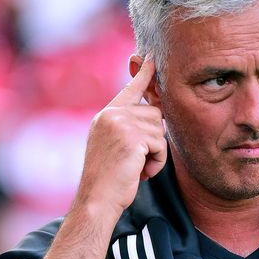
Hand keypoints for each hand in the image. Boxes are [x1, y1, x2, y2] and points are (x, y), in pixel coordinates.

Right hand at [75, 57, 166, 218]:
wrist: (97, 201)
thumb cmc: (109, 180)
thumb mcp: (115, 146)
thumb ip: (128, 127)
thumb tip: (155, 113)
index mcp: (106, 115)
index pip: (130, 89)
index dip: (144, 74)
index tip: (152, 57)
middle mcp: (111, 115)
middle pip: (155, 114)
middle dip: (154, 140)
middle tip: (137, 161)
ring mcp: (120, 124)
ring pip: (159, 130)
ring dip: (155, 154)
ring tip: (136, 168)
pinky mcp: (131, 137)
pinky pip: (161, 145)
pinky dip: (157, 163)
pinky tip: (140, 173)